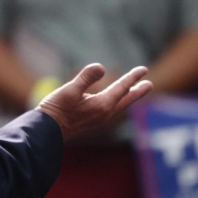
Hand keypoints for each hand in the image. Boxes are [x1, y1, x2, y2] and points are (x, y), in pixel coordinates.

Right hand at [37, 64, 152, 141]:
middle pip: (126, 100)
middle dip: (137, 91)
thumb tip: (101, 67)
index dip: (132, 78)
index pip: (122, 88)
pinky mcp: (92, 121)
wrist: (48, 130)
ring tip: (136, 91)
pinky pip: (112, 109)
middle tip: (149, 84)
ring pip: (120, 105)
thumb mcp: (69, 91)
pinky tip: (113, 100)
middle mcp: (104, 113)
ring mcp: (99, 119)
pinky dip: (119, 102)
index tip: (143, 69)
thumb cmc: (56, 109)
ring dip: (129, 97)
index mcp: (102, 105)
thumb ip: (85, 78)